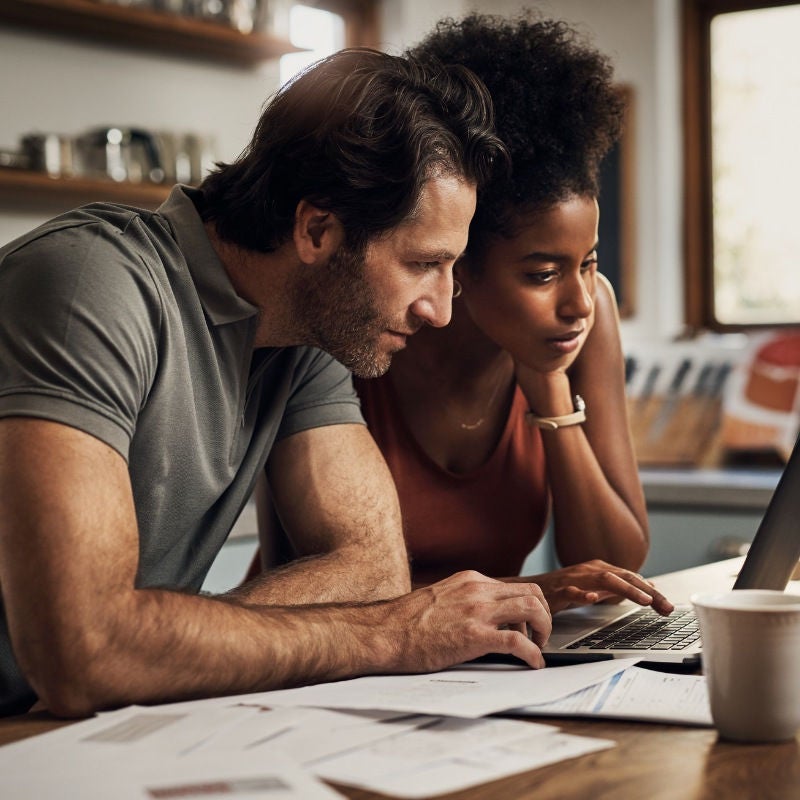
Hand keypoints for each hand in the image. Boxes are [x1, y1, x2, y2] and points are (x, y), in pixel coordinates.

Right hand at [385, 570, 551, 671]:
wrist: (385, 632)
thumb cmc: (407, 622)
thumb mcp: (442, 598)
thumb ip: (465, 600)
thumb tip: (483, 617)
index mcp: (470, 580)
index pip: (516, 586)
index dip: (529, 607)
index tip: (529, 624)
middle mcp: (477, 590)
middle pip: (532, 592)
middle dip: (544, 615)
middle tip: (540, 636)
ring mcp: (477, 611)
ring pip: (531, 609)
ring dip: (544, 630)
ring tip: (539, 647)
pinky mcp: (474, 635)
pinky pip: (517, 641)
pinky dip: (533, 653)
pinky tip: (533, 663)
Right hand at [520, 560, 673, 615]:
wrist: (532, 589)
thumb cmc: (565, 589)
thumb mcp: (596, 586)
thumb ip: (619, 586)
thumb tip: (647, 586)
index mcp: (599, 569)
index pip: (631, 578)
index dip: (651, 591)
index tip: (668, 607)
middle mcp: (589, 570)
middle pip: (623, 576)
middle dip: (646, 591)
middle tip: (665, 607)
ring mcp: (574, 579)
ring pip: (604, 580)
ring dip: (626, 589)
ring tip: (644, 600)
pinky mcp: (558, 591)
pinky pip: (572, 592)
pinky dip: (584, 594)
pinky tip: (594, 599)